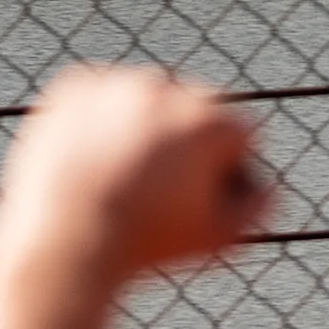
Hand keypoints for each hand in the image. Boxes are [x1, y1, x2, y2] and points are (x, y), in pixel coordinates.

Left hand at [0, 65, 265, 280]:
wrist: (64, 243)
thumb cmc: (146, 245)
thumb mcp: (222, 237)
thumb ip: (261, 204)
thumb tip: (264, 183)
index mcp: (211, 116)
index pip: (237, 136)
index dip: (225, 175)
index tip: (197, 203)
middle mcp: (167, 87)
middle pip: (193, 115)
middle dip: (184, 147)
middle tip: (158, 193)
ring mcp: (117, 83)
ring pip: (147, 105)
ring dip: (144, 132)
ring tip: (124, 179)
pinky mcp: (75, 87)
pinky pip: (102, 99)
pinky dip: (101, 123)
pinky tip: (96, 162)